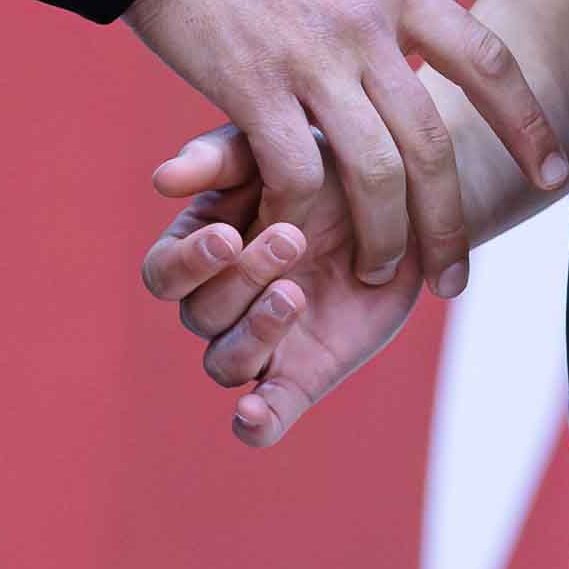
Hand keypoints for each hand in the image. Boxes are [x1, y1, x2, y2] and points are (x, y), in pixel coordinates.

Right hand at [124, 0, 565, 290]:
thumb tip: (412, 35)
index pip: (486, 60)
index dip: (526, 123)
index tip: (555, 173)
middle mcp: (365, 24)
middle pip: (433, 141)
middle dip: (451, 221)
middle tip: (456, 277)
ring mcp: (310, 56)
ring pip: (377, 173)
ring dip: (386, 237)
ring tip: (379, 273)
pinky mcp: (251, 84)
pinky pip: (296, 173)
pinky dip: (303, 217)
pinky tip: (297, 239)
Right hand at [143, 126, 428, 448]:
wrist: (406, 203)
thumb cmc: (328, 164)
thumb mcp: (277, 147)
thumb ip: (220, 158)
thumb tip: (162, 179)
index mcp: (203, 248)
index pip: (164, 273)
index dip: (189, 261)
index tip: (228, 235)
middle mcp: (223, 302)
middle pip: (200, 314)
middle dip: (242, 279)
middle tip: (293, 238)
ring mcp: (262, 343)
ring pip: (225, 363)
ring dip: (254, 332)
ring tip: (296, 294)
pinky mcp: (302, 377)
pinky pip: (267, 415)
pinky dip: (257, 421)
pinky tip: (257, 414)